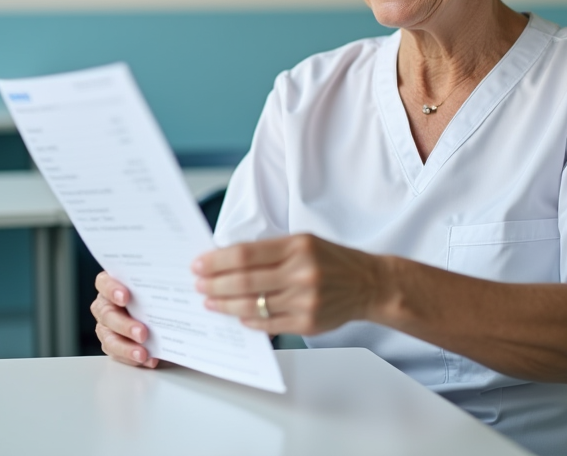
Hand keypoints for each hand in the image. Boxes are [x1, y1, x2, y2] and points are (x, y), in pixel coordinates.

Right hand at [91, 271, 158, 367]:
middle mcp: (105, 304)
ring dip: (126, 346)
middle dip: (124, 324)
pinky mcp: (111, 343)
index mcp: (111, 284)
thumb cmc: (153, 292)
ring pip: (108, 337)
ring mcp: (106, 325)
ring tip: (143, 353)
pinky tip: (148, 359)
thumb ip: (156, 282)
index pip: (104, 283)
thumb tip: (182, 276)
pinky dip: (132, 358)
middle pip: (107, 313)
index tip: (126, 296)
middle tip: (142, 332)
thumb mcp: (154, 284)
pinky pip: (116, 353)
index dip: (112, 289)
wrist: (157, 310)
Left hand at [192, 234, 386, 335]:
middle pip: (244, 281)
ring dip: (225, 305)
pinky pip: (268, 324)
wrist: (368, 284)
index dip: (217, 260)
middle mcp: (301, 273)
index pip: (245, 254)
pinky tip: (236, 315)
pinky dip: (248, 321)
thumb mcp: (303, 242)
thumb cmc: (331, 260)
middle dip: (214, 284)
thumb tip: (226, 260)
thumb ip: (269, 251)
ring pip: (252, 306)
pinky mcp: (307, 323)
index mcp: (297, 247)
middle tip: (198, 285)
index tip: (199, 264)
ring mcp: (305, 300)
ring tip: (210, 302)